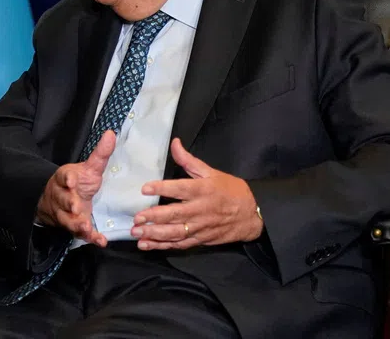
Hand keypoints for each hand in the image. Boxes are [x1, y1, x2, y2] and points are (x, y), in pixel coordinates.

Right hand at [35, 130, 115, 246]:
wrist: (58, 202)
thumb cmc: (77, 183)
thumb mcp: (88, 168)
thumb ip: (100, 154)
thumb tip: (112, 133)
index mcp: (65, 179)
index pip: (63, 177)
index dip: (66, 179)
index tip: (71, 181)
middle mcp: (62, 197)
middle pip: (63, 200)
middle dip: (69, 203)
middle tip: (75, 207)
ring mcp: (66, 214)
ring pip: (67, 219)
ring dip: (75, 223)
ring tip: (84, 226)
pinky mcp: (73, 227)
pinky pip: (80, 234)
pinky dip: (89, 237)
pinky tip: (99, 240)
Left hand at [129, 138, 262, 249]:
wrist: (252, 214)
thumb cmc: (229, 190)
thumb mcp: (211, 172)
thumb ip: (189, 160)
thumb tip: (174, 143)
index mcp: (202, 190)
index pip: (179, 189)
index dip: (162, 188)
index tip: (145, 189)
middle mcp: (200, 210)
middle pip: (175, 214)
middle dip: (154, 217)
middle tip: (137, 218)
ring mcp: (200, 227)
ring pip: (175, 232)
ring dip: (155, 234)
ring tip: (137, 233)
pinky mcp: (200, 239)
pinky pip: (180, 244)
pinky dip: (163, 245)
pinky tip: (148, 245)